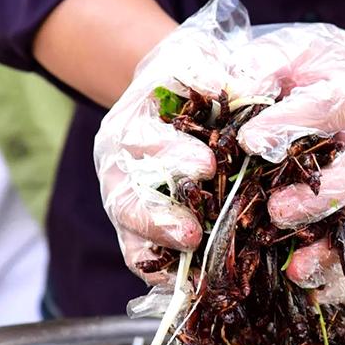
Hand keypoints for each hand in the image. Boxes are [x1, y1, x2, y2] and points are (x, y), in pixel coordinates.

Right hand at [94, 0, 271, 282]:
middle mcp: (119, 168)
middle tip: (191, 233)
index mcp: (129, 125)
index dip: (171, 156)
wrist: (172, 96)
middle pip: (125, 199)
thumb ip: (202, 65)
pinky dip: (161, 274)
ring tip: (189, 267)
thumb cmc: (188, 77)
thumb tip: (225, 84)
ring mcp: (127, 201)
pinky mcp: (141, 228)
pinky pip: (143, 258)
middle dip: (157, 218)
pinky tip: (186, 287)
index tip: (207, 166)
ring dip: (158, 252)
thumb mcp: (192, 58)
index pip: (141, 143)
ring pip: (130, 234)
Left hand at [235, 23, 344, 301]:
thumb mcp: (282, 53)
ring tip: (295, 270)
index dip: (288, 125)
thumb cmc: (302, 70)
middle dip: (318, 199)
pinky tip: (304, 289)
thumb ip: (259, 66)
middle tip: (277, 212)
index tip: (249, 143)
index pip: (322, 108)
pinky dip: (333, 271)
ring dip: (330, 248)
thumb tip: (231, 86)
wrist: (342, 82)